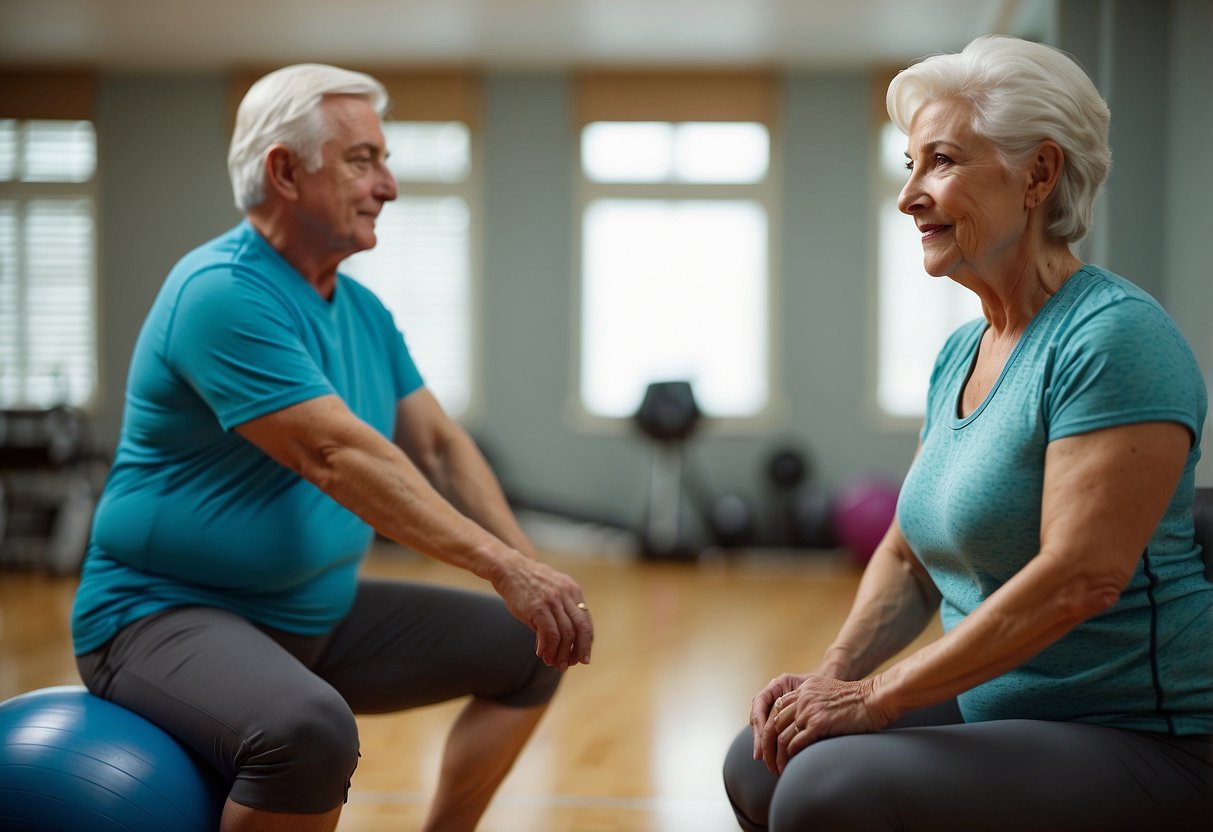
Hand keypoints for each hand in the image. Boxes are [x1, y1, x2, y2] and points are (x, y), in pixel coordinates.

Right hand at [490, 553, 592, 670]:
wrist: (508, 569)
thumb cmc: (528, 584)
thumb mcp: (551, 592)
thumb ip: (559, 612)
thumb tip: (562, 641)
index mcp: (572, 590)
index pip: (586, 620)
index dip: (586, 640)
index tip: (583, 655)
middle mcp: (566, 594)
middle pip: (581, 628)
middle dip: (580, 649)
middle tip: (573, 663)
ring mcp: (552, 601)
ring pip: (565, 634)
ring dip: (560, 653)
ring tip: (555, 663)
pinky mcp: (538, 608)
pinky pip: (549, 634)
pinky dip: (548, 648)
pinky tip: (543, 654)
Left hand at [757, 675, 890, 772]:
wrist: (874, 698)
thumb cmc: (857, 700)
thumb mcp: (828, 693)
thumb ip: (814, 703)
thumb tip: (806, 722)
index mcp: (803, 690)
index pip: (776, 710)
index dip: (770, 730)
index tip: (770, 745)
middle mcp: (802, 698)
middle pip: (774, 725)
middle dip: (768, 746)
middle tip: (770, 762)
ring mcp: (809, 710)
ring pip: (782, 737)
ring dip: (778, 756)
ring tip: (778, 769)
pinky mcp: (819, 723)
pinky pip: (796, 743)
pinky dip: (790, 757)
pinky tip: (790, 766)